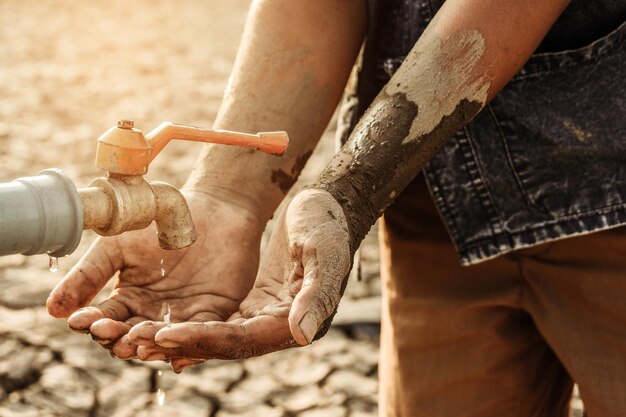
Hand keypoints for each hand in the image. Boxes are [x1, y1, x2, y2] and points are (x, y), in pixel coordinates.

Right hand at [46, 190, 263, 368]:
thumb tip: (53, 310)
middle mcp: (152, 315)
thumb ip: (88, 277)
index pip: (106, 320)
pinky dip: (189, 341)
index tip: (81, 321)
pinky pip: (201, 333)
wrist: (209, 208)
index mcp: (128, 301)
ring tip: (137, 342)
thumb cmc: (158, 225)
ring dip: (150, 344)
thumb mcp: (117, 247)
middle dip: (120, 338)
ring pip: (164, 340)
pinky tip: (176, 345)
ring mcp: (182, 317)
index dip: (93, 322)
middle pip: (132, 336)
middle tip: (110, 336)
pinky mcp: (212, 313)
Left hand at [128, 189, 350, 369]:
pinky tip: (155, 324)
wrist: (325, 207)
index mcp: (295, 319)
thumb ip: (316, 294)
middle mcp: (277, 326)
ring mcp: (262, 315)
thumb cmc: (328, 224)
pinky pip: (215, 320)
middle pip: (221, 344)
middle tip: (132, 343)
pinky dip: (188, 324)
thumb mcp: (324, 252)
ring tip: (132, 337)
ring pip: (214, 335)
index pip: (242, 338)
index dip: (203, 339)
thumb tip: (302, 335)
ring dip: (176, 338)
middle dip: (178, 344)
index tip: (163, 335)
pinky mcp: (251, 303)